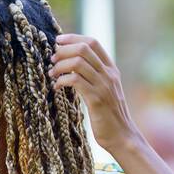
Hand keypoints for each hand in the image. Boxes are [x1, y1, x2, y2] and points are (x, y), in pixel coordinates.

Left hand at [47, 33, 140, 153]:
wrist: (122, 136)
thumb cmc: (109, 116)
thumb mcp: (105, 91)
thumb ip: (94, 77)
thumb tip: (73, 66)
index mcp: (112, 70)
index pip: (93, 43)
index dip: (74, 38)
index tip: (58, 41)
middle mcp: (109, 74)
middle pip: (84, 49)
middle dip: (64, 50)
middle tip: (52, 58)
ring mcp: (103, 86)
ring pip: (78, 63)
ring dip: (60, 65)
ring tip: (52, 73)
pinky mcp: (96, 99)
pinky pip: (75, 81)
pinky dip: (62, 80)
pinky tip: (57, 87)